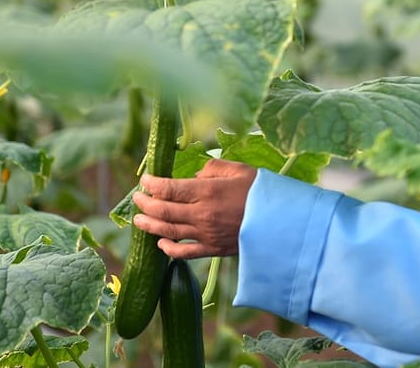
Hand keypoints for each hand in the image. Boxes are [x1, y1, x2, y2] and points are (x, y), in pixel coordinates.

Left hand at [132, 158, 256, 258]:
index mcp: (207, 191)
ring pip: (168, 231)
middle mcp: (202, 213)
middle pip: (163, 209)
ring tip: (138, 220)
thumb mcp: (239, 169)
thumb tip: (196, 177)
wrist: (282, 221)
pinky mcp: (212, 249)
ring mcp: (206, 234)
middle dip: (145, 203)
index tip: (145, 180)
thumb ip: (212, 168)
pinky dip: (169, 249)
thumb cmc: (262, 191)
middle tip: (137, 198)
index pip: (168, 188)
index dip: (151, 184)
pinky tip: (161, 244)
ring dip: (149, 225)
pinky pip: (184, 253)